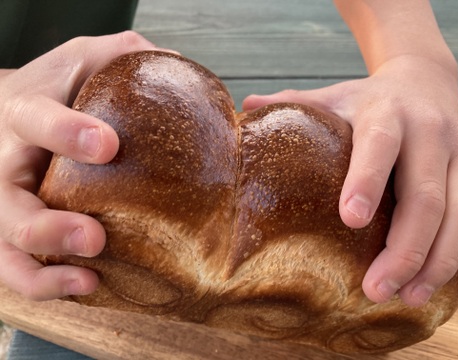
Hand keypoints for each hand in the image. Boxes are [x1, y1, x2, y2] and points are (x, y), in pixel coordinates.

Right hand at [0, 31, 163, 299]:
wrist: (12, 115)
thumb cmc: (55, 90)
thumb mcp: (84, 59)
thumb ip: (122, 55)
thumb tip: (175, 63)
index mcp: (24, 114)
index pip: (36, 120)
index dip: (66, 133)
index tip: (107, 145)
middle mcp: (5, 165)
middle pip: (8, 206)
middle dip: (48, 228)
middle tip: (94, 238)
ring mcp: (5, 205)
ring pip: (6, 248)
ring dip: (44, 272)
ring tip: (88, 281)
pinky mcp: (14, 232)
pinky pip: (19, 267)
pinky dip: (47, 284)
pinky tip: (88, 285)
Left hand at [243, 55, 457, 306]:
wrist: (424, 78)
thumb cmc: (367, 98)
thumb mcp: (331, 95)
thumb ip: (292, 103)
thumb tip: (243, 109)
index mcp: (387, 113)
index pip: (379, 146)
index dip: (366, 180)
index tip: (351, 220)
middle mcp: (431, 132)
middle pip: (426, 195)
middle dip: (404, 248)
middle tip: (376, 289)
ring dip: (439, 260)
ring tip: (410, 297)